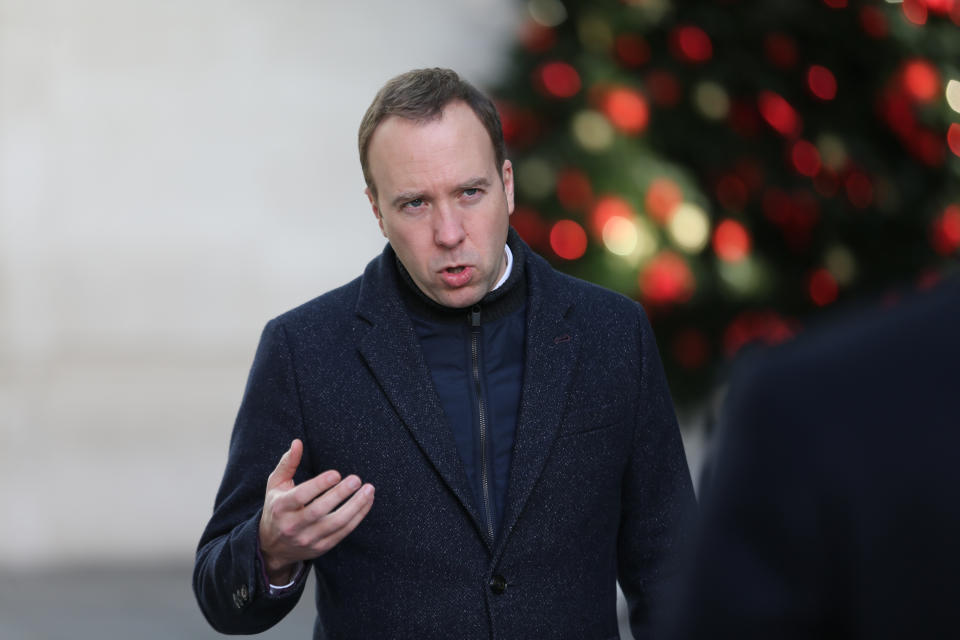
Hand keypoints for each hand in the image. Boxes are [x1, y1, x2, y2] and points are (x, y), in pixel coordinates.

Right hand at [258, 439, 374, 583]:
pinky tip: (367, 502)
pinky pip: (343, 532)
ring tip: (369, 490)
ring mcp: (308, 539)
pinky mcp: (321, 547)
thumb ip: (288, 463)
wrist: (272, 547)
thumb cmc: (277, 508)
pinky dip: (357, 517)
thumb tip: (298, 442)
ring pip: (335, 524)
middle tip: (357, 480)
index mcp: (281, 508)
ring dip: (355, 507)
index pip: (300, 497)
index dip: (319, 485)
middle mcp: (293, 526)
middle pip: (319, 511)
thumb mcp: (276, 485)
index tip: (336, 473)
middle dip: (339, 495)